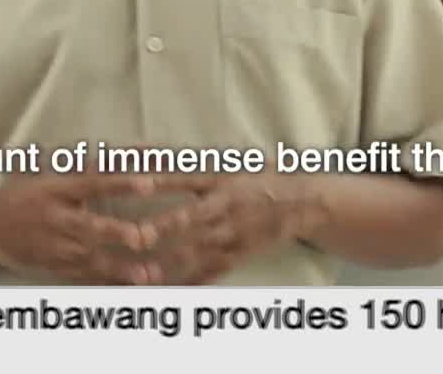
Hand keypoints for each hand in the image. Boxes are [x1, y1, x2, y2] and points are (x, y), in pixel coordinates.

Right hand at [0, 172, 164, 284]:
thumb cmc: (23, 195)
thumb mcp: (54, 174)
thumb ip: (95, 165)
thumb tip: (139, 149)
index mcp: (57, 190)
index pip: (93, 184)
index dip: (121, 183)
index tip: (149, 183)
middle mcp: (57, 219)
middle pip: (90, 226)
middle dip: (117, 233)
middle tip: (144, 237)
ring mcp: (56, 247)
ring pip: (91, 259)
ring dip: (120, 268)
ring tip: (148, 275)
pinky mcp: (56, 268)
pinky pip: (85, 278)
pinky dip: (109, 283)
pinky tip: (132, 288)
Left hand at [137, 174, 329, 283]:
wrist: (305, 202)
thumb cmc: (260, 175)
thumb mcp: (231, 161)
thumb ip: (191, 159)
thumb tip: (147, 149)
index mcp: (222, 178)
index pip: (187, 177)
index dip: (163, 180)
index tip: (138, 183)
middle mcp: (227, 207)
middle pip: (192, 218)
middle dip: (166, 227)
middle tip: (138, 236)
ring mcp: (233, 234)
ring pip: (198, 251)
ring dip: (170, 263)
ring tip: (142, 274)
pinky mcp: (238, 255)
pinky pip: (211, 272)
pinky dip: (189, 283)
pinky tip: (167, 293)